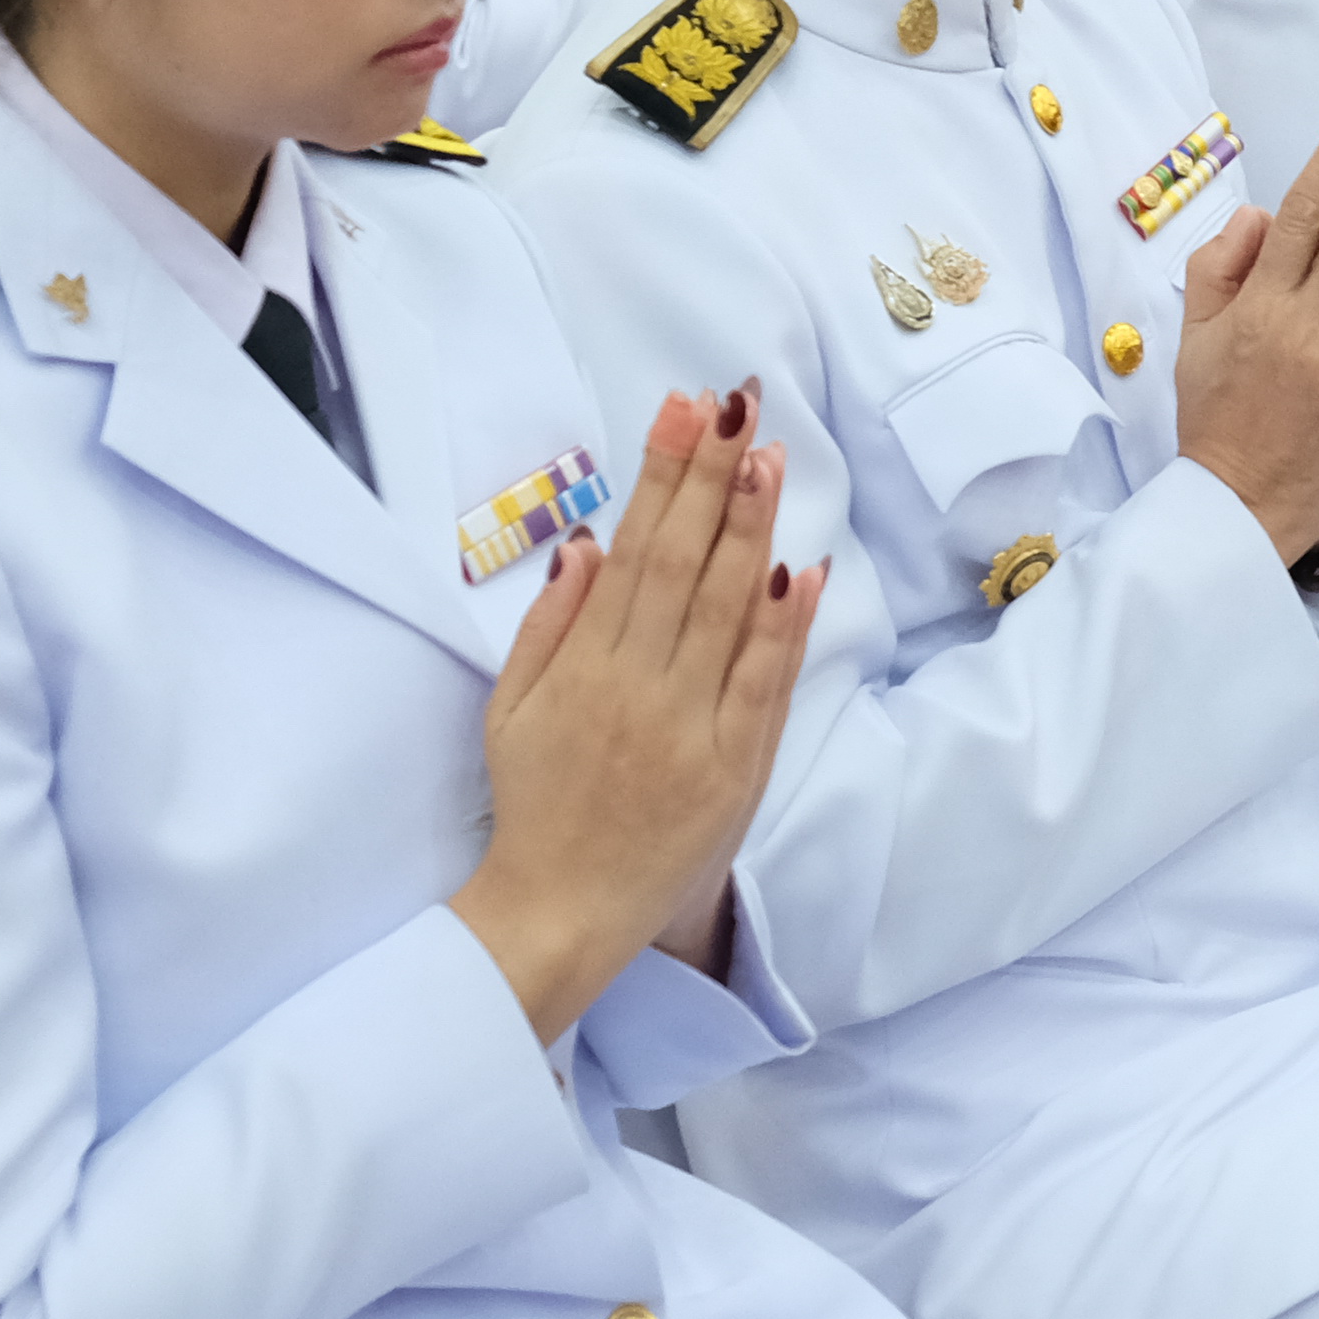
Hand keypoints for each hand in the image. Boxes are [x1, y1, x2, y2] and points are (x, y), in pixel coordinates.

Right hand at [460, 383, 823, 1038]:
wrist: (561, 912)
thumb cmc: (535, 804)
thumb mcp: (511, 710)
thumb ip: (549, 624)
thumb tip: (587, 542)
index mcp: (585, 669)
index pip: (634, 551)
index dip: (662, 476)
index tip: (683, 411)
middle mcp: (641, 689)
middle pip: (685, 564)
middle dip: (712, 477)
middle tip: (735, 405)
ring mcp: (694, 728)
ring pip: (731, 611)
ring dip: (754, 529)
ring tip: (770, 456)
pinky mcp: (736, 768)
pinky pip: (766, 683)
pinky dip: (788, 624)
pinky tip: (807, 566)